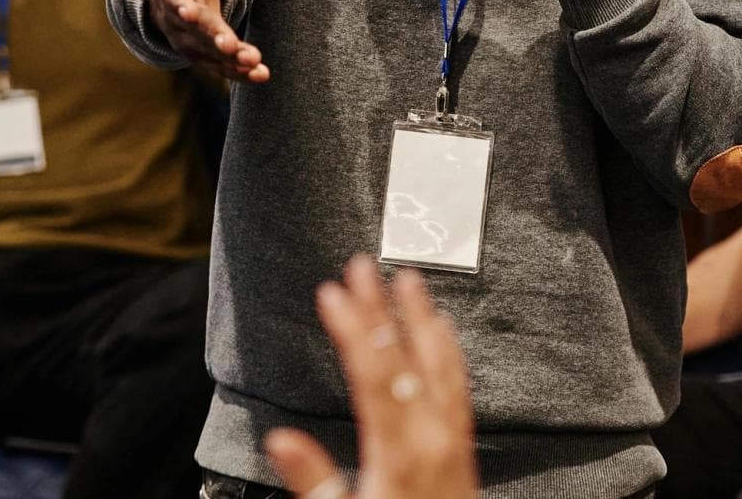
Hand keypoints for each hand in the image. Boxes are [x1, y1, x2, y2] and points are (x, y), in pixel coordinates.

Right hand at [147, 0, 268, 81]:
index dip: (181, 5)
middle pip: (195, 31)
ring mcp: (191, 36)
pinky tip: (262, 75)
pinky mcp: (207, 50)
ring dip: (231, 61)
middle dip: (214, 39)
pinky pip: (221, 64)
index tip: (188, 12)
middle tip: (232, 47)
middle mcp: (178, 15)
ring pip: (209, 53)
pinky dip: (240, 71)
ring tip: (256, 66)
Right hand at [265, 255, 478, 498]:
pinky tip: (442, 330)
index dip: (353, 327)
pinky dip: (447, 348)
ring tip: (408, 278)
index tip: (332, 292)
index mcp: (400, 453)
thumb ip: (312, 480)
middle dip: (382, 307)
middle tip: (362, 264)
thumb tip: (279, 440)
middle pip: (406, 357)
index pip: (374, 373)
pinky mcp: (462, 446)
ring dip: (421, 317)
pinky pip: (457, 383)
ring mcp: (453, 439)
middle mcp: (433, 437)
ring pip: (440, 362)